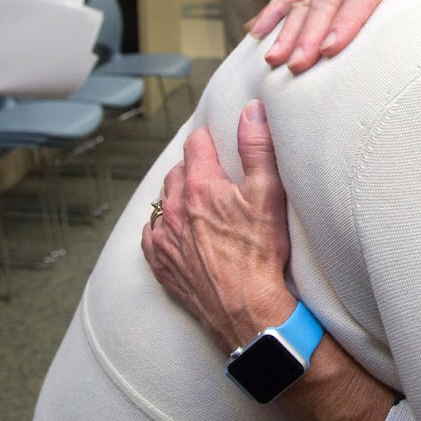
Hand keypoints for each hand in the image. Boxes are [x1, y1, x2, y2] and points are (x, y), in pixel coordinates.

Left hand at [142, 101, 297, 353]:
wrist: (246, 310)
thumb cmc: (260, 253)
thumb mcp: (268, 194)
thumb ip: (258, 147)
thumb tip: (251, 110)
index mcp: (199, 185)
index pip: (195, 144)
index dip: (210, 142)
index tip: (219, 148)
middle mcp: (174, 208)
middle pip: (177, 172)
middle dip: (193, 170)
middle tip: (214, 179)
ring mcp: (163, 237)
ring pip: (162, 203)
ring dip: (177, 199)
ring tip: (198, 206)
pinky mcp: (159, 263)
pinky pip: (151, 234)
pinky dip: (163, 228)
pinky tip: (178, 233)